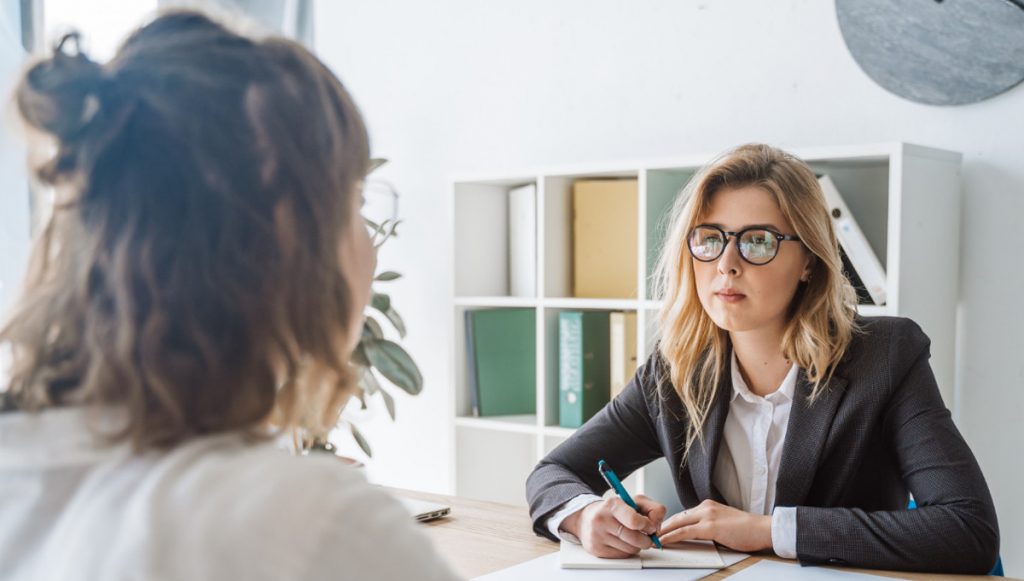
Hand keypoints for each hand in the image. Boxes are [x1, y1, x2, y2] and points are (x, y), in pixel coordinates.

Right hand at [560, 495, 666, 557]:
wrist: (587, 519)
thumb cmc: (614, 511)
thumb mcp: (634, 502)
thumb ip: (653, 509)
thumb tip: (657, 525)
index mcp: (613, 504)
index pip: (635, 521)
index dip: (648, 526)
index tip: (650, 526)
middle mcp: (602, 519)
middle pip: (636, 539)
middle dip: (646, 539)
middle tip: (646, 535)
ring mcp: (597, 536)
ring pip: (631, 549)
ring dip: (637, 545)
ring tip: (631, 536)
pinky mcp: (596, 549)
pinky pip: (622, 555)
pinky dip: (627, 550)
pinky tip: (621, 542)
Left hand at [658, 499, 772, 552]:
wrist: (762, 528)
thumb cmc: (747, 529)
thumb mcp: (723, 523)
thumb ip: (708, 525)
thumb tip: (695, 534)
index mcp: (708, 506)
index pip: (683, 514)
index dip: (670, 523)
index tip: (660, 530)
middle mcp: (706, 507)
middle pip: (677, 517)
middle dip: (662, 526)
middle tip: (649, 534)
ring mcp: (707, 515)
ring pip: (678, 523)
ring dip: (663, 532)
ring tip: (652, 539)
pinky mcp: (710, 526)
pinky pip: (684, 531)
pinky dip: (672, 536)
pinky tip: (664, 541)